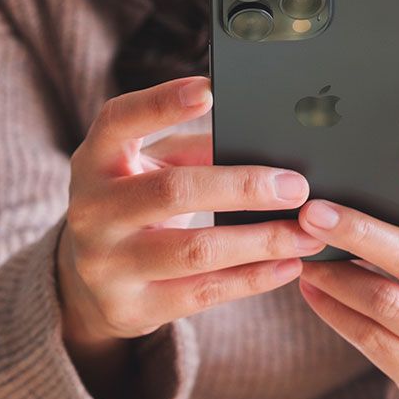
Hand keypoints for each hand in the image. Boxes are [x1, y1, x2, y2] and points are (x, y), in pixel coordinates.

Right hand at [57, 75, 323, 355]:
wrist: (91, 284)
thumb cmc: (135, 206)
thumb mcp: (149, 170)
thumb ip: (193, 153)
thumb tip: (265, 146)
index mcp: (95, 161)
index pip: (118, 121)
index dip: (160, 104)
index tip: (210, 91)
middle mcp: (91, 211)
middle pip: (173, 192)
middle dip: (243, 188)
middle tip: (296, 187)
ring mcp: (106, 264)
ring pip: (195, 251)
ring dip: (260, 241)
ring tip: (307, 234)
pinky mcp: (131, 307)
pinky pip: (203, 293)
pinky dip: (252, 278)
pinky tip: (288, 265)